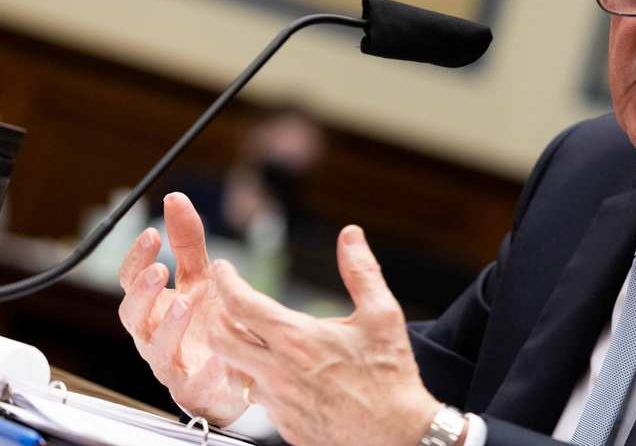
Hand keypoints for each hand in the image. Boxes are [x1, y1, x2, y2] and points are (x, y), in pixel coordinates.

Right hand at [117, 193, 250, 423]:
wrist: (229, 372)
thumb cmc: (207, 321)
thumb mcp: (201, 276)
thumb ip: (187, 241)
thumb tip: (175, 198)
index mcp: (153, 306)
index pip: (131, 281)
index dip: (136, 258)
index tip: (151, 234)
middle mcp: (154, 334)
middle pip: (132, 315)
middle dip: (143, 291)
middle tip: (159, 269)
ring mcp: (171, 362)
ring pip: (157, 348)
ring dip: (168, 325)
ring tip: (185, 304)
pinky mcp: (191, 388)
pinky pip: (192, 381)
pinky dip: (204, 369)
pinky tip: (217, 358)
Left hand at [208, 225, 442, 445]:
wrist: (395, 434)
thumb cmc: (390, 376)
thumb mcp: (382, 315)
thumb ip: (361, 271)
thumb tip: (350, 236)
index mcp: (297, 339)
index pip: (241, 303)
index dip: (226, 281)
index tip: (224, 268)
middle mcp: (277, 371)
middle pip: (220, 338)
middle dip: (215, 314)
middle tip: (225, 301)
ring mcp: (276, 401)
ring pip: (235, 369)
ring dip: (235, 349)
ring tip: (249, 335)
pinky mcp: (282, 424)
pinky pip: (257, 396)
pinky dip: (259, 377)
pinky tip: (279, 370)